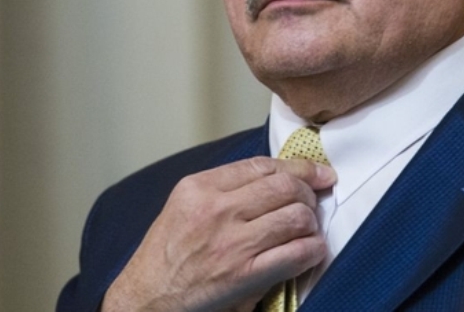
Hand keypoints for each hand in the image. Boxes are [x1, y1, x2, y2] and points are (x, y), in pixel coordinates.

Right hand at [101, 156, 336, 311]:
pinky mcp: (243, 275)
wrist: (144, 302)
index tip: (319, 173)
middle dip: (308, 194)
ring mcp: (230, 243)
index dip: (300, 167)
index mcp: (199, 188)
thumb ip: (227, 190)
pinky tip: (310, 252)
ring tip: (306, 231)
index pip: (263, 165)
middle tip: (311, 204)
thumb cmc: (167, 257)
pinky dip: (313, 250)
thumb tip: (284, 180)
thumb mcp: (186, 208)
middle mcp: (215, 210)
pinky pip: (297, 252)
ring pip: (296, 216)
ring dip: (310, 223)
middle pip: (286, 186)